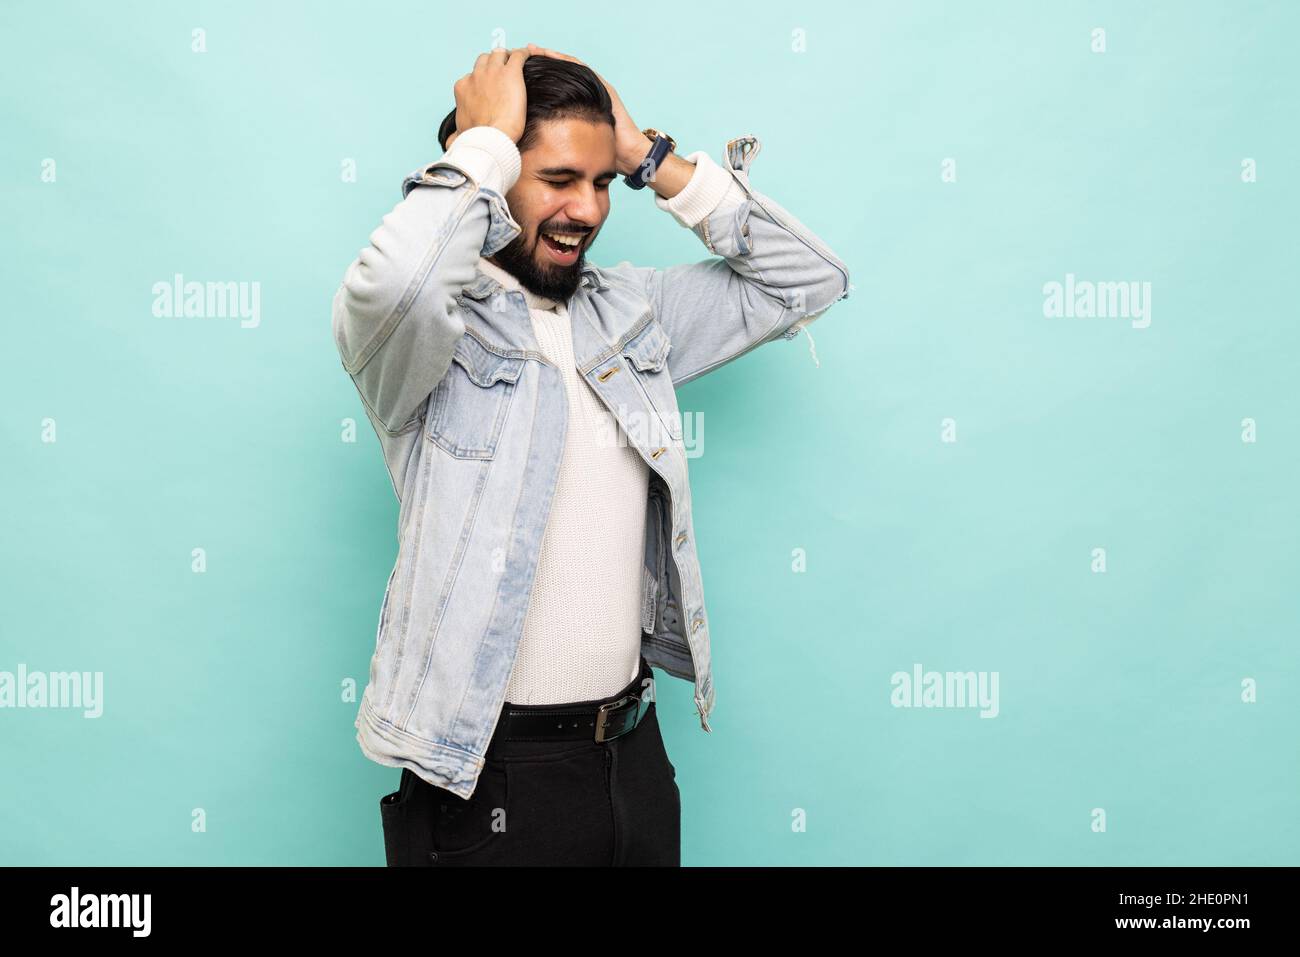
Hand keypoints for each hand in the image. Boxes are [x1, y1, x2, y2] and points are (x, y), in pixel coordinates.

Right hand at [448, 46, 533, 148]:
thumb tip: (450, 142)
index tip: (491, 87)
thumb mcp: (460, 134)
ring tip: (516, 63)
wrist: (491, 138)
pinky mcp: (511, 73)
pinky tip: (530, 56)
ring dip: (507, 57)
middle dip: (493, 63)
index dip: (483, 80)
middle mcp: (475, 76)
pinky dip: (524, 54)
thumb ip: (456, 133)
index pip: (472, 75)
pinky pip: (519, 55)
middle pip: (485, 60)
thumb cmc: (478, 138)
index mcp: (462, 87)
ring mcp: (493, 72)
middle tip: (504, 71)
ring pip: (500, 53)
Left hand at [525, 43, 650, 175]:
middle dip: (542, 62)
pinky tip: (554, 56)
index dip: (537, 78)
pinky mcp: (604, 88)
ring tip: (535, 50)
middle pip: (560, 73)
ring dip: (552, 57)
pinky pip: (583, 71)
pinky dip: (568, 62)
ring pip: (570, 68)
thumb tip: (528, 142)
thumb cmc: (602, 156)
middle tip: (523, 53)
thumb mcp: (571, 145)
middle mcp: (586, 95)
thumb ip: (555, 139)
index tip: (518, 72)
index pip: (554, 86)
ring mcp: (596, 89)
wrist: (628, 157)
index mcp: (576, 107)